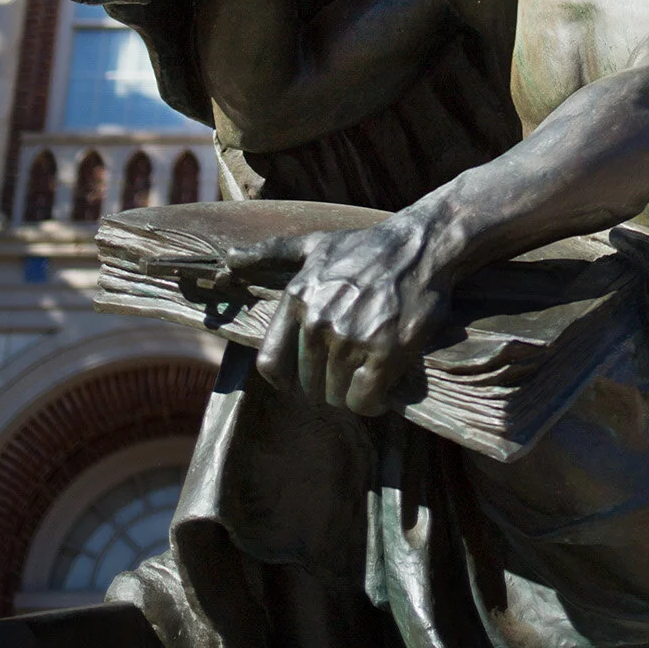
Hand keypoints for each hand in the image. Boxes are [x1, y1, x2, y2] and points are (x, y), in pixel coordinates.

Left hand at [223, 219, 446, 414]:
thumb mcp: (314, 245)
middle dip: (326, 384)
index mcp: (297, 299)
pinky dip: (373, 402)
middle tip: (349, 368)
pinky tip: (383, 388)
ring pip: (336, 396)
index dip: (287, 379)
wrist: (421, 245)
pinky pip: (365, 400)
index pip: (271, 365)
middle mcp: (319, 321)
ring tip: (368, 372)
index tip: (307, 375)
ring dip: (351, 393)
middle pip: (307, 385)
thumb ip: (270, 254)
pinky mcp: (385, 353)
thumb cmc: (367, 247)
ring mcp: (351, 338)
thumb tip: (227, 260)